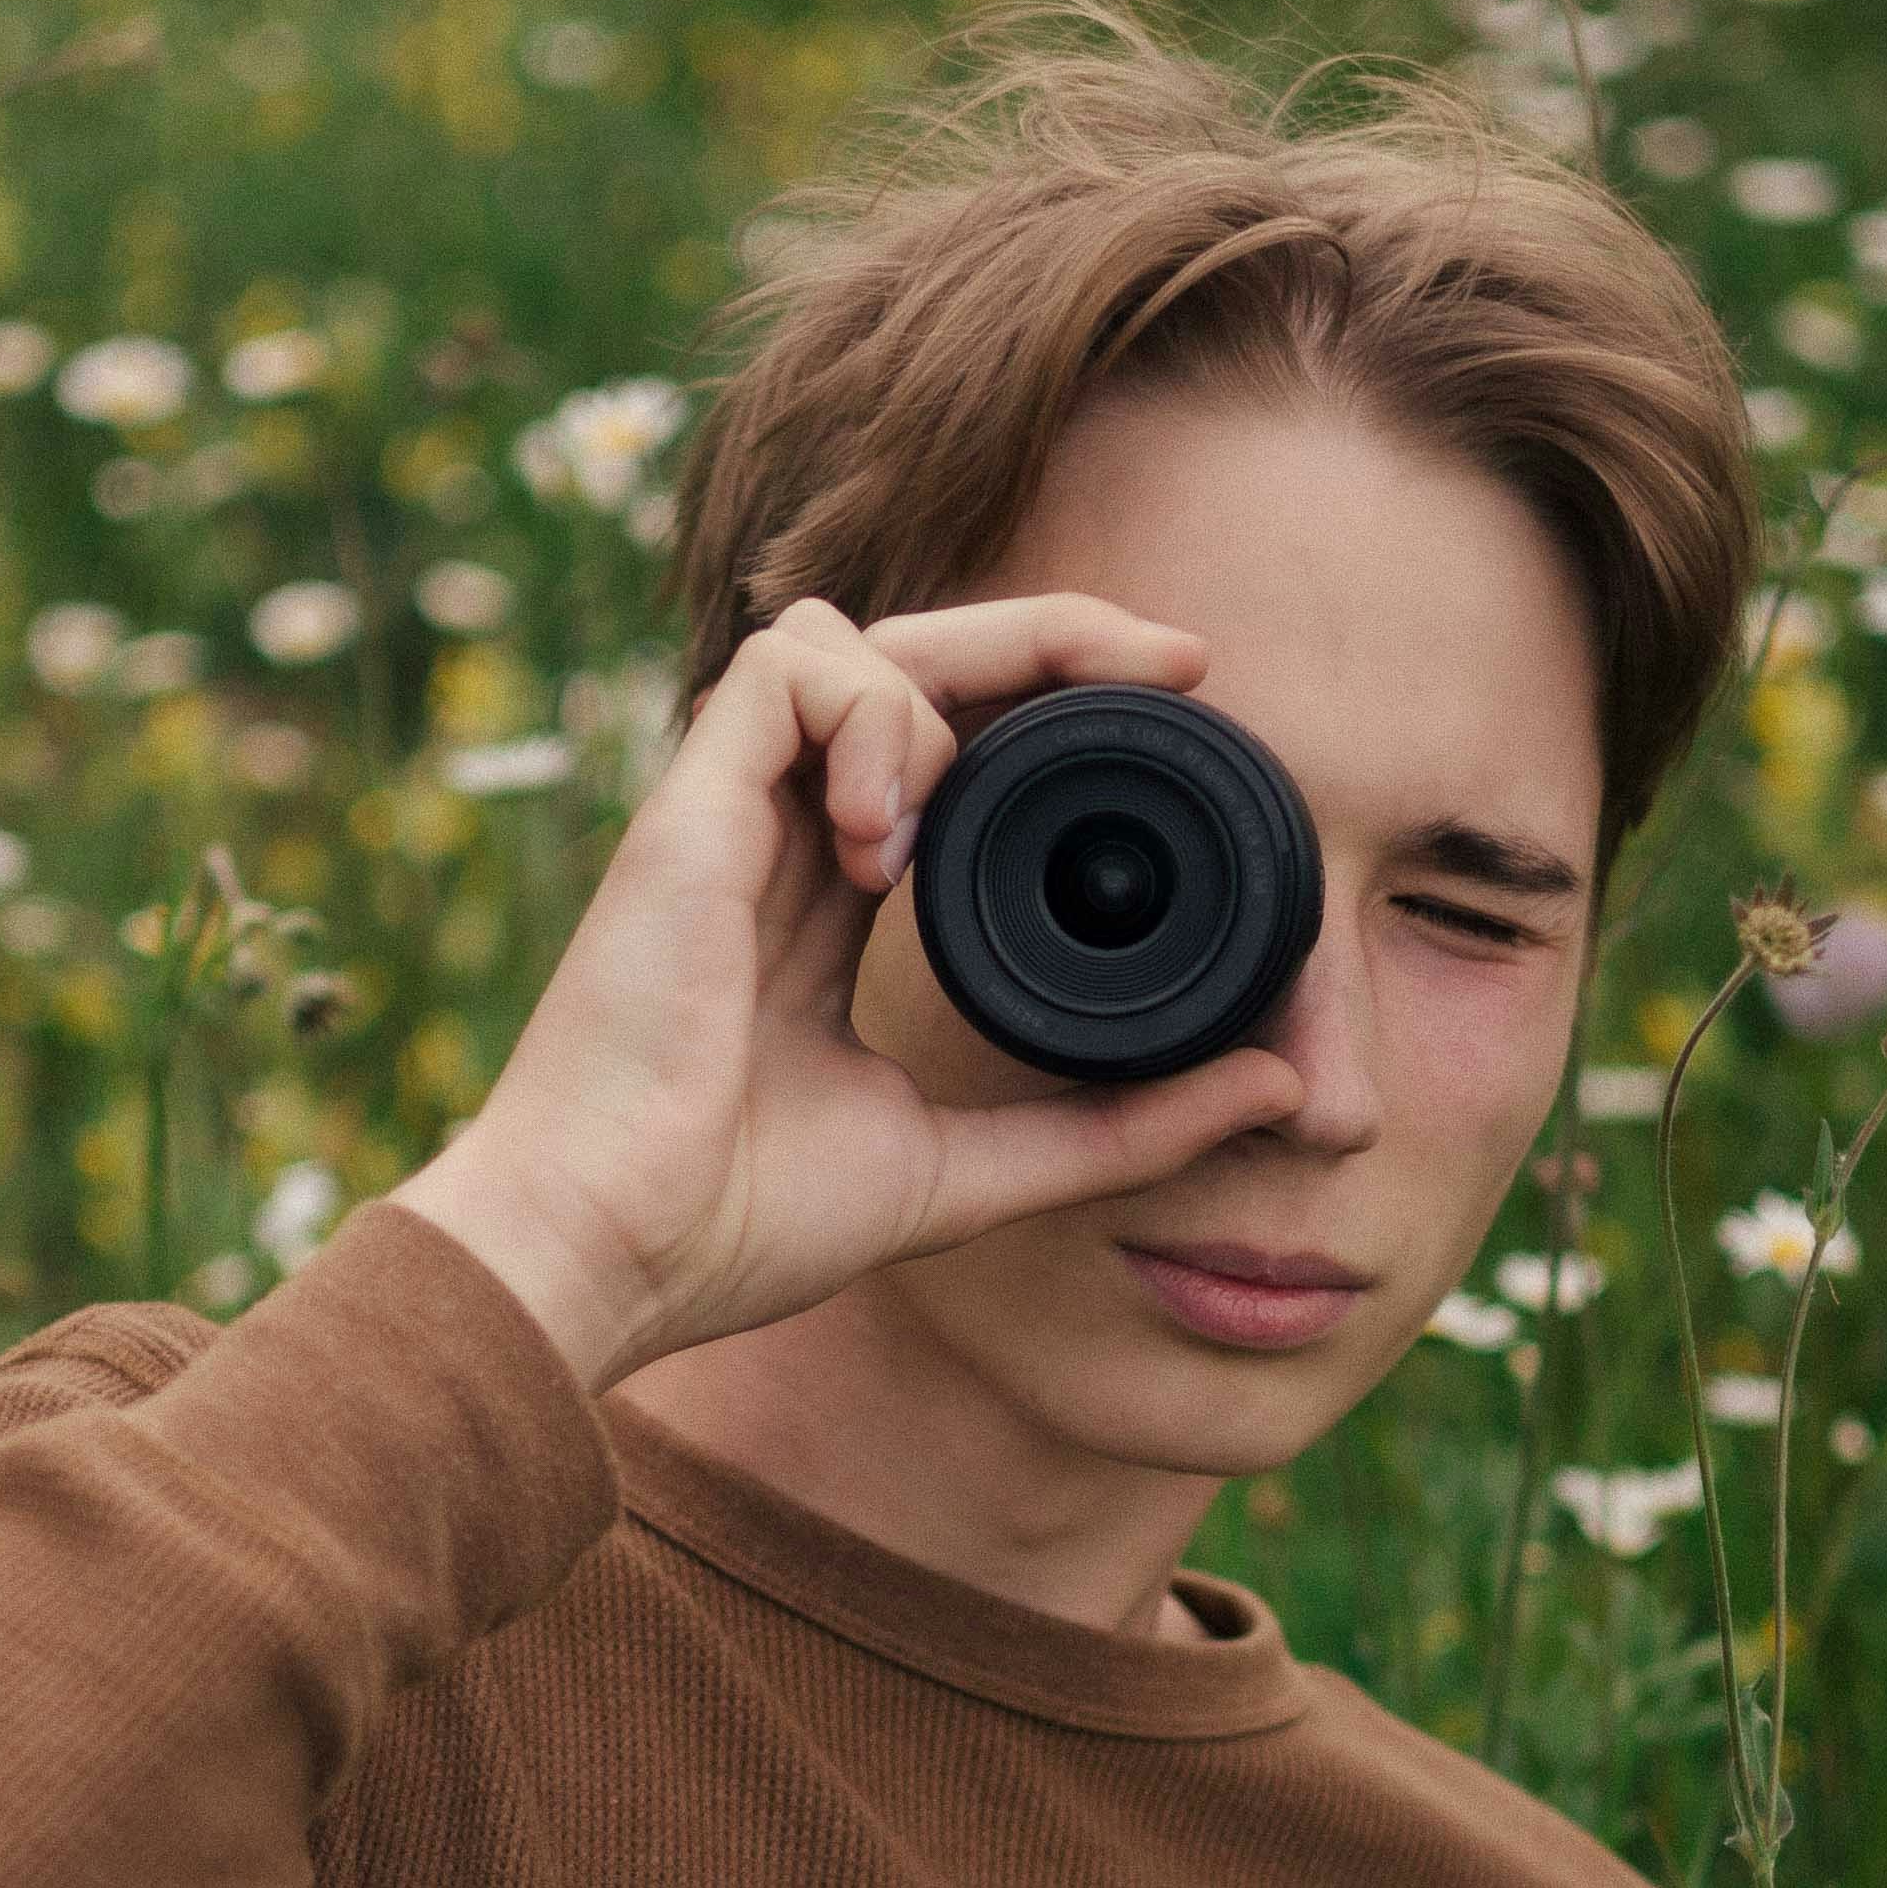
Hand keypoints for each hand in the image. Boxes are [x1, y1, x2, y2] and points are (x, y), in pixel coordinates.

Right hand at [379, 589, 1305, 1391]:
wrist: (611, 1251)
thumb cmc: (740, 1223)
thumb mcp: (972, 1171)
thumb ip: (1118, 1129)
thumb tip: (1275, 1089)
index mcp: (833, 901)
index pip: (953, 748)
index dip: (1057, 706)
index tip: (1176, 709)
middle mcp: (783, 836)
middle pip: (918, 662)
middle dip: (1052, 636)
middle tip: (1176, 665)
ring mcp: (730, 814)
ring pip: (850, 636)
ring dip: (944, 685)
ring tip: (946, 824)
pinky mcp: (686, 807)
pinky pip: (786, 671)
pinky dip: (864, 716)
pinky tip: (883, 837)